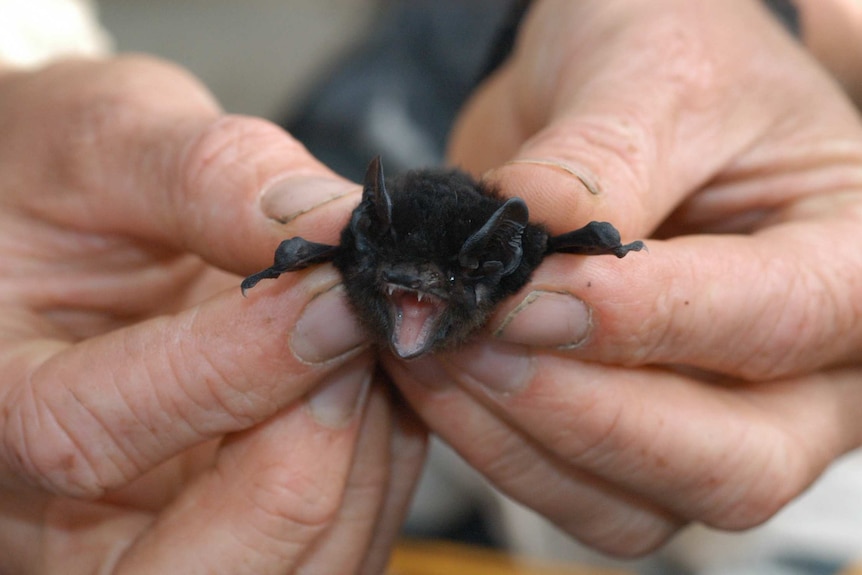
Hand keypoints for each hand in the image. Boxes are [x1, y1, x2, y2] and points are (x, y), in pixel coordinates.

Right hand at [0, 57, 424, 572]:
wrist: (76, 226)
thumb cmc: (67, 181)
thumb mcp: (110, 139)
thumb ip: (210, 177)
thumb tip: (338, 227)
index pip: (87, 437)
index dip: (236, 369)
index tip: (336, 292)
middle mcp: (57, 512)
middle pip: (192, 573)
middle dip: (308, 467)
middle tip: (363, 340)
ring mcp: (150, 533)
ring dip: (363, 466)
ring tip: (371, 345)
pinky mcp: (233, 532)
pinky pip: (334, 549)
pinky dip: (381, 474)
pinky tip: (373, 382)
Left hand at [388, 0, 861, 555]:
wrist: (616, 90)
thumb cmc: (669, 60)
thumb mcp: (650, 71)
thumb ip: (599, 163)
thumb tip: (523, 239)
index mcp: (854, 258)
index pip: (778, 318)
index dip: (644, 319)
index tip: (521, 293)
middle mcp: (811, 368)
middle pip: (731, 462)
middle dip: (581, 413)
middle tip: (465, 340)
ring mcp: (724, 419)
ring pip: (641, 504)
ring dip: (518, 441)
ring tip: (431, 352)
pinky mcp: (639, 442)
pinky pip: (579, 496)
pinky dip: (498, 451)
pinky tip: (439, 379)